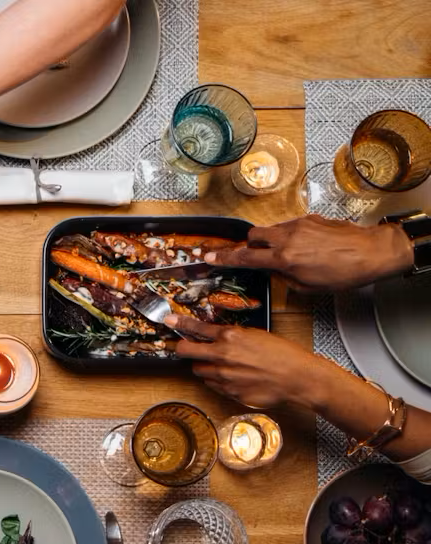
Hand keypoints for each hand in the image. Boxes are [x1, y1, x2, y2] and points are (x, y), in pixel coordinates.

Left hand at [167, 314, 344, 410]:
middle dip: (184, 349)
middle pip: (186, 352)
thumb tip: (216, 336)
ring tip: (220, 364)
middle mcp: (222, 356)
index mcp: (230, 337)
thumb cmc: (283, 353)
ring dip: (204, 366)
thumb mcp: (256, 334)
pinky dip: (217, 381)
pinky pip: (213, 385)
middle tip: (187, 348)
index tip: (169, 320)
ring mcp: (224, 376)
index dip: (180, 323)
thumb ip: (232, 335)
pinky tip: (233, 377)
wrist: (298, 377)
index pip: (196, 328)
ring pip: (198, 370)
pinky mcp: (229, 393)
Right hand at [205, 215, 414, 292]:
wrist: (372, 251)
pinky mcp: (311, 218)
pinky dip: (290, 235)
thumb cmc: (343, 274)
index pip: (245, 258)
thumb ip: (283, 277)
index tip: (208, 257)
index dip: (224, 258)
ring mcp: (299, 225)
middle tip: (256, 255)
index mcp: (284, 258)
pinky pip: (290, 226)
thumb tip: (273, 270)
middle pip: (253, 235)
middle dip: (250, 245)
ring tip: (288, 253)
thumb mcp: (308, 286)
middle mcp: (288, 238)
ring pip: (272, 229)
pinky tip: (305, 246)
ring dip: (271, 240)